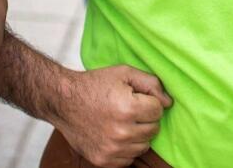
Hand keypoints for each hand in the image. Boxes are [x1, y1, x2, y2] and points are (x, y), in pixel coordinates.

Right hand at [54, 65, 173, 167]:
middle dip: (145, 119)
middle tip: (128, 110)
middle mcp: (121, 132)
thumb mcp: (124, 73)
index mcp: (128, 108)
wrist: (63, 102)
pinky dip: (126, 148)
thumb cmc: (95, 85)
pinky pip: (129, 159)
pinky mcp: (103, 160)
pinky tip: (114, 135)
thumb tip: (169, 103)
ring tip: (121, 122)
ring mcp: (111, 149)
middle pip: (153, 129)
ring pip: (143, 145)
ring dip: (137, 135)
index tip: (136, 98)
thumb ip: (151, 84)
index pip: (158, 110)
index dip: (149, 102)